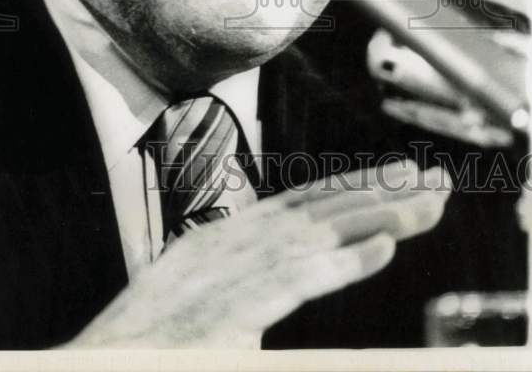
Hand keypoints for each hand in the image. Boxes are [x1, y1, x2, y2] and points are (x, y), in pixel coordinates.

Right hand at [69, 160, 450, 348]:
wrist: (93, 367)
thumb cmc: (149, 345)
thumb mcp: (204, 300)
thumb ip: (252, 284)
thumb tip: (293, 272)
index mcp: (227, 239)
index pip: (305, 202)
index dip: (359, 187)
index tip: (406, 179)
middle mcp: (231, 244)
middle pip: (319, 207)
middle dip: (382, 192)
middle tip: (438, 182)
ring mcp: (228, 274)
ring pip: (318, 234)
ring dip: (377, 217)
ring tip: (427, 206)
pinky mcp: (227, 311)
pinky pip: (294, 280)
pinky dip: (341, 262)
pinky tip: (382, 248)